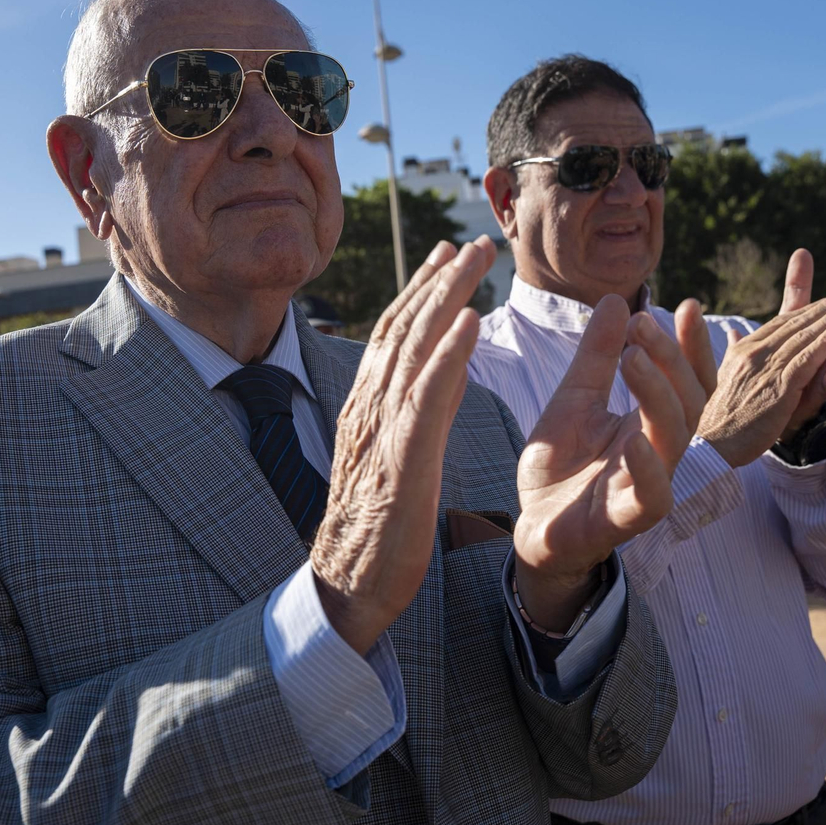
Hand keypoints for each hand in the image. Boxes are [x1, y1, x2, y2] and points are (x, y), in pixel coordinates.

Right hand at [311, 236, 495, 654]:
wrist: (349, 582)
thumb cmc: (377, 527)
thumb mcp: (403, 454)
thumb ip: (423, 409)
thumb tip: (451, 367)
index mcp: (369, 406)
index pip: (395, 334)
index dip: (422, 290)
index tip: (449, 254)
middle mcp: (370, 407)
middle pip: (405, 327)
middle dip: (441, 279)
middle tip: (475, 241)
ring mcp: (382, 429)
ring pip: (414, 348)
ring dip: (448, 297)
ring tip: (476, 260)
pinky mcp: (401, 458)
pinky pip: (426, 396)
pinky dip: (447, 353)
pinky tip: (470, 321)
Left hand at [512, 296, 708, 628]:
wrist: (530, 525)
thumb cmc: (560, 467)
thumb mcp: (573, 399)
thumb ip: (596, 356)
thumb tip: (616, 300)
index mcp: (651, 423)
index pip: (689, 381)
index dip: (692, 347)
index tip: (687, 305)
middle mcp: (659, 451)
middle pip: (688, 402)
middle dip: (670, 360)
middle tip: (643, 324)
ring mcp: (647, 485)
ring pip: (674, 439)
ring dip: (658, 396)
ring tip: (633, 358)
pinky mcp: (626, 519)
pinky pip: (652, 496)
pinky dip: (647, 467)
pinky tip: (633, 439)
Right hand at [698, 287, 825, 467]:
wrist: (715, 445)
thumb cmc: (722, 416)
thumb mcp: (725, 376)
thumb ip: (734, 351)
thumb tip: (733, 331)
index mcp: (743, 350)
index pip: (780, 323)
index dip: (807, 310)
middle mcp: (754, 353)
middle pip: (795, 324)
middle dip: (825, 307)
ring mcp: (766, 369)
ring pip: (804, 337)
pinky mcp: (780, 388)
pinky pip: (806, 359)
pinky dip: (825, 343)